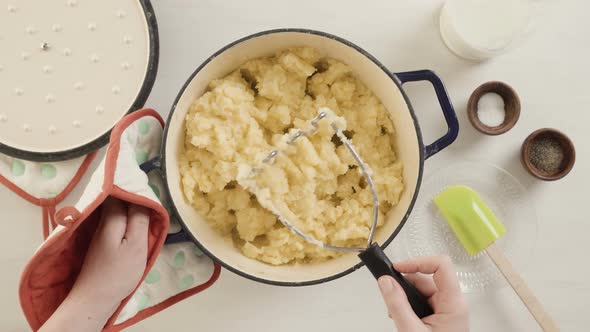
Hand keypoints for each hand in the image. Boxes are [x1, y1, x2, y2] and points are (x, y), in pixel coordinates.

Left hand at [40, 198, 149, 331]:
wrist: (95, 297)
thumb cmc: (119, 271)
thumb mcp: (136, 244)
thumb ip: (140, 219)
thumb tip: (143, 198)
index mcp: (111, 218)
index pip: (122, 192)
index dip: (134, 186)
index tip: (147, 183)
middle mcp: (102, 221)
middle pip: (116, 199)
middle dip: (131, 194)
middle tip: (147, 193)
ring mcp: (100, 232)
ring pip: (115, 210)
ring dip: (128, 205)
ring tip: (143, 205)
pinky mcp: (101, 243)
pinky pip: (114, 221)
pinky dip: (124, 217)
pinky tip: (132, 222)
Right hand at [377, 256, 468, 331]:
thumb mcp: (411, 331)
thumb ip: (397, 305)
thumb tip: (385, 281)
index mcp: (453, 303)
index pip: (441, 265)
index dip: (418, 261)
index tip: (397, 268)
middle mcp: (452, 303)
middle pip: (427, 277)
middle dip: (405, 284)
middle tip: (388, 293)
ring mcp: (447, 310)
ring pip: (422, 290)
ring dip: (405, 296)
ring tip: (394, 312)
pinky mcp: (440, 317)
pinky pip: (422, 302)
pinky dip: (408, 305)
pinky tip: (401, 317)